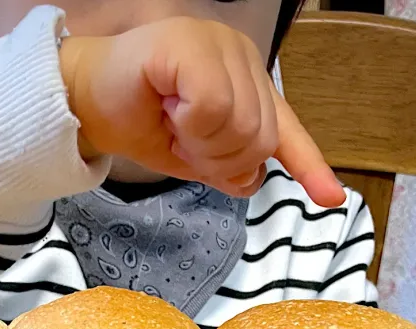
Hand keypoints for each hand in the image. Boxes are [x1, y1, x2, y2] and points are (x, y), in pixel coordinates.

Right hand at [59, 18, 345, 206]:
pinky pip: (212, 108)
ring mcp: (218, 45)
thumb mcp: (193, 156)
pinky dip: (189, 125)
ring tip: (173, 126)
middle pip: (260, 138)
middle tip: (183, 144)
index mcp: (247, 83)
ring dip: (201, 145)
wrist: (84, 102)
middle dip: (219, 160)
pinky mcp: (191, 44)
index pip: (286, 130)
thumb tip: (253, 179)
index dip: (309, 164)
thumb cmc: (138, 121)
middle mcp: (241, 57)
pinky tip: (168, 111)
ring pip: (240, 126)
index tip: (330, 197)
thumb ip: (229, 166)